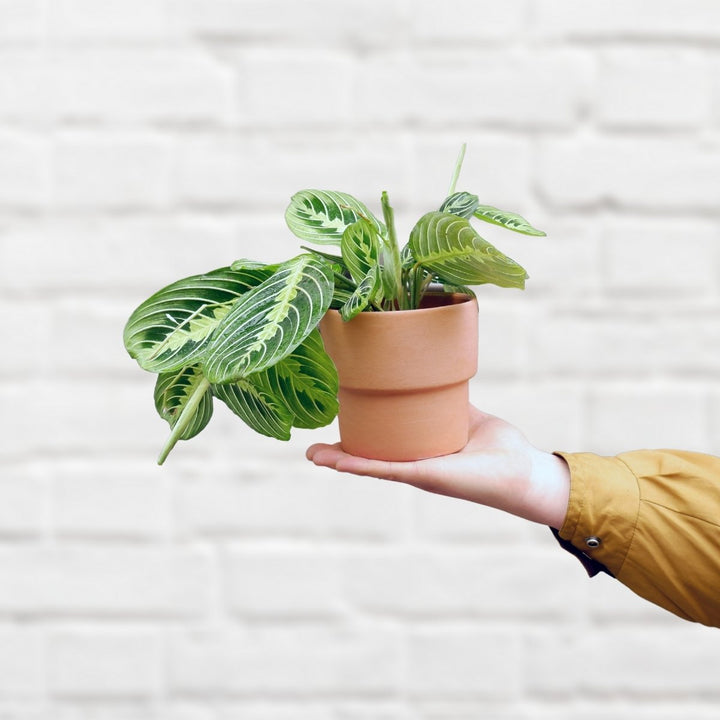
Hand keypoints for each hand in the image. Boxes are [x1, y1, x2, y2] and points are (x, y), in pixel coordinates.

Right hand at [306, 405, 570, 528]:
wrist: (522, 468)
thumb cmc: (498, 447)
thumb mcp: (465, 414)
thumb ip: (447, 398)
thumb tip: (434, 371)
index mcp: (420, 454)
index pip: (380, 448)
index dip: (354, 442)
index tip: (331, 430)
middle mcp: (414, 466)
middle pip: (368, 460)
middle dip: (339, 457)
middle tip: (310, 451)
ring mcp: (418, 472)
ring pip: (370, 466)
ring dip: (340, 462)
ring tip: (313, 456)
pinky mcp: (427, 474)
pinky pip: (388, 468)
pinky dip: (362, 464)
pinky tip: (339, 460)